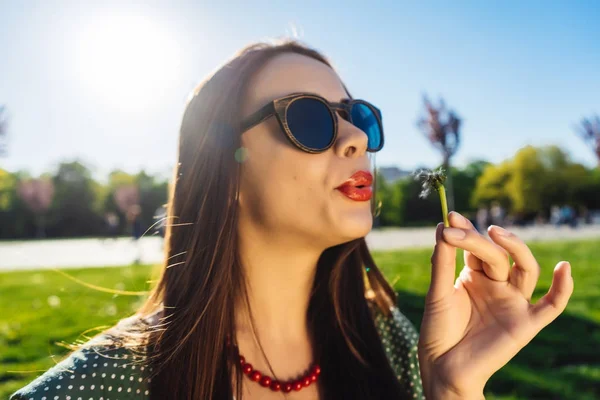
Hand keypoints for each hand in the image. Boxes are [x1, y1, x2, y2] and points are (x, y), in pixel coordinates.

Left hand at [418, 211, 573, 398]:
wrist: (441, 367)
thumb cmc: (438, 330)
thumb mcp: (438, 291)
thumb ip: (442, 261)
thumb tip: (443, 225)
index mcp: (475, 275)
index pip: (476, 246)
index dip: (466, 230)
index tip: (451, 216)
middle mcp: (496, 285)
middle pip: (497, 254)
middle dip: (476, 239)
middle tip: (454, 230)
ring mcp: (512, 302)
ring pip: (525, 269)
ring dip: (515, 248)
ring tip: (496, 233)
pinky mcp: (526, 324)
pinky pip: (551, 306)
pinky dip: (563, 288)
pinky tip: (564, 267)